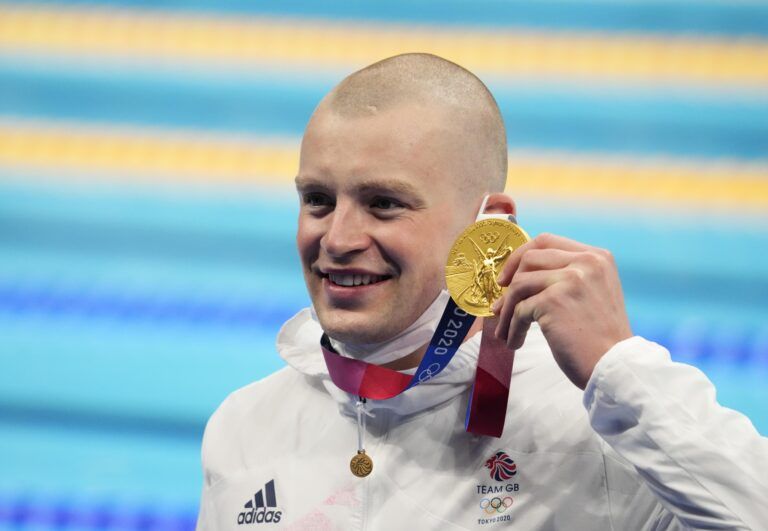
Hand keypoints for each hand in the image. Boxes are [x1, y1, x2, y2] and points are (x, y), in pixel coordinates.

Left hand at [492, 233, 631, 388]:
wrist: (615, 366)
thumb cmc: (600, 337)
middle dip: (509, 282)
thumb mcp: (592, 293)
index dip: (521, 256)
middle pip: (529, 258)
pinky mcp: (554, 301)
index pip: (547, 241)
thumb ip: (567, 276)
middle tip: (498, 305)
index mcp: (596, 257)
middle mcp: (586, 262)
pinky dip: (512, 328)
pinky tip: (515, 342)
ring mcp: (569, 280)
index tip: (508, 277)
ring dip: (506, 311)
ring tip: (505, 331)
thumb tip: (518, 275)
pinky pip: (519, 310)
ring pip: (519, 285)